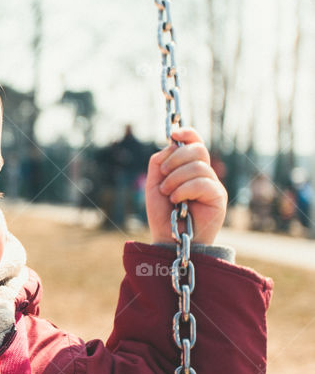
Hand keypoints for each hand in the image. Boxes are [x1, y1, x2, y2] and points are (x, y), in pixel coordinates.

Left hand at [145, 126, 226, 244]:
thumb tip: (171, 145)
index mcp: (190, 168)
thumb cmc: (163, 214)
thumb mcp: (154, 184)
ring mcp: (213, 185)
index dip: (188, 134)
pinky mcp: (218, 197)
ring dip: (176, 179)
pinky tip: (177, 201)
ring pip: (198, 166)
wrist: (169, 239)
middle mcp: (205, 174)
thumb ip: (158, 162)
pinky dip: (184, 189)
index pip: (195, 142)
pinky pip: (202, 182)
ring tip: (167, 194)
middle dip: (176, 159)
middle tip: (163, 176)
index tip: (174, 134)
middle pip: (198, 150)